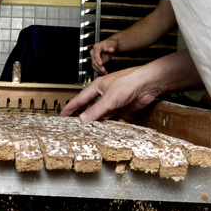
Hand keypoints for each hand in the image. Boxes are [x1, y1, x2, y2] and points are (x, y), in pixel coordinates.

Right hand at [62, 50, 200, 121]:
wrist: (147, 85)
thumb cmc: (129, 82)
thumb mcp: (109, 99)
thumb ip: (95, 110)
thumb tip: (83, 119)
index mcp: (97, 87)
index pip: (80, 98)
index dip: (71, 107)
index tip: (63, 114)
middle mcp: (104, 93)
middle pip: (88, 106)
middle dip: (80, 114)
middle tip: (71, 123)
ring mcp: (112, 100)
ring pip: (99, 112)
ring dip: (93, 119)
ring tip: (84, 128)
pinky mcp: (121, 107)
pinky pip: (110, 117)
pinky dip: (105, 122)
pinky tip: (101, 127)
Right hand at [90, 38, 118, 74]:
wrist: (111, 46)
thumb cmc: (111, 44)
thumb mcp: (112, 44)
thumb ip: (111, 47)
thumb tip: (111, 49)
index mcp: (97, 47)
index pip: (96, 54)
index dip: (98, 59)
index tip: (101, 64)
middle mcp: (94, 52)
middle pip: (94, 61)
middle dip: (99, 67)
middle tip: (104, 70)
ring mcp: (94, 57)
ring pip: (94, 65)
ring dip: (99, 70)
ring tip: (105, 73)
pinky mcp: (96, 61)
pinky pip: (95, 67)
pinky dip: (99, 71)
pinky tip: (104, 73)